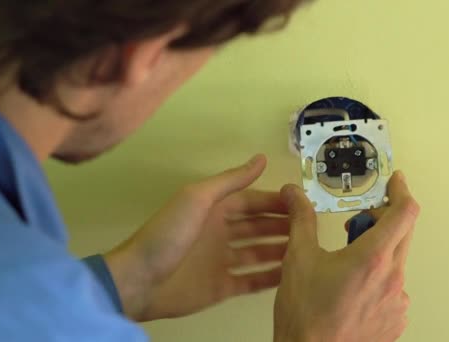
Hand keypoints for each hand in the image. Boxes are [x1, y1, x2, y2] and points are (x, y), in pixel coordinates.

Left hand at [105, 155, 289, 320]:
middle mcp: (220, 232)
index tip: (302, 204)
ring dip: (280, 251)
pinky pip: (251, 279)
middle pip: (258, 227)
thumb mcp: (198, 198)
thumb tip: (261, 158)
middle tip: (310, 229)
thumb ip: (230, 181)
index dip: (275, 202)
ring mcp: (221, 260)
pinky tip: (290, 274)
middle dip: (282, 226)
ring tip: (306, 251)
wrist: (138, 281)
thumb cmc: (168, 234)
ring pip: (258, 253)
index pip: (252, 202)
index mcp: (214, 210)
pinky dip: (270, 277)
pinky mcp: (221, 286)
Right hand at [273, 171, 418, 341]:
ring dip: (378, 252)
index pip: (405, 212)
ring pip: (396, 261)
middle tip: (356, 225)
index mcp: (372, 258)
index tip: (395, 183)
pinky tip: (354, 288)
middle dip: (382, 220)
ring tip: (347, 264)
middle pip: (403, 233)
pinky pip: (395, 288)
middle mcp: (392, 279)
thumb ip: (301, 219)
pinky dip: (379, 279)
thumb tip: (295, 195)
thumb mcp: (299, 258)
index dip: (402, 191)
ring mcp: (397, 302)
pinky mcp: (396, 319)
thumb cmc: (305, 316)